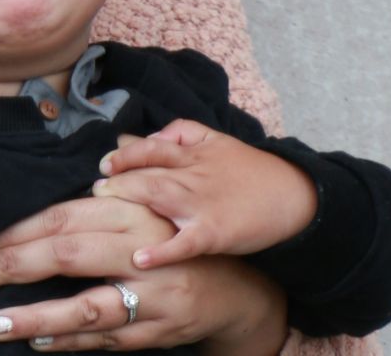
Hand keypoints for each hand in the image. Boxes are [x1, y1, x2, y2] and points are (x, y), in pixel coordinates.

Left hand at [0, 194, 286, 352]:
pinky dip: (71, 340)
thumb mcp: (141, 210)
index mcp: (132, 212)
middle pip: (70, 253)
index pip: (64, 216)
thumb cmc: (171, 243)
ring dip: (36, 316)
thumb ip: (97, 205)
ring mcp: (154, 295)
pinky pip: (109, 338)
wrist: (236, 289)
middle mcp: (142, 250)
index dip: (17, 231)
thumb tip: (39, 201)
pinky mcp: (160, 331)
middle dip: (14, 265)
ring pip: (89, 306)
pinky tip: (37, 339)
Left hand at [95, 119, 316, 267]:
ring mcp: (202, 204)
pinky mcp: (215, 232)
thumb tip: (139, 136)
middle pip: (147, 171)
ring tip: (103, 207)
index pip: (151, 147)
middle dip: (117, 179)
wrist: (295, 197)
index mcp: (194, 153)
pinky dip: (162, 250)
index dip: (125, 154)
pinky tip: (139, 258)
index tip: (104, 164)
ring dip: (128, 200)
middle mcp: (193, 174)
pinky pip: (184, 242)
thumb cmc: (253, 171)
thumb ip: (179, 133)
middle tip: (95, 190)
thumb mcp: (217, 140)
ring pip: (158, 196)